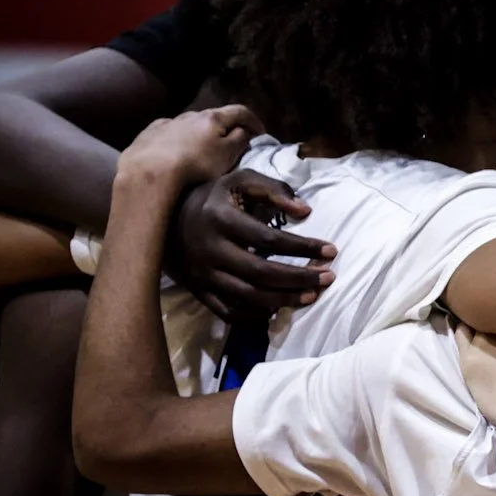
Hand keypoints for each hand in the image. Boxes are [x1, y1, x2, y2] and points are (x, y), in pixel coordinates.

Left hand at [119, 106, 263, 189]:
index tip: (261, 133)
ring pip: (188, 124)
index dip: (254, 121)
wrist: (148, 172)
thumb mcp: (227, 155)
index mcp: (212, 117)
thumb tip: (244, 130)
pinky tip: (172, 150)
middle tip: (231, 142)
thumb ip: (240, 140)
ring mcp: (166, 123)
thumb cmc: (196, 164)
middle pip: (213, 117)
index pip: (240, 111)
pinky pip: (167, 133)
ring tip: (200, 149)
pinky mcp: (147, 134)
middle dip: (224, 127)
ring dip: (199, 133)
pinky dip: (176, 139)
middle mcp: (189, 114)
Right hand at [169, 170, 336, 321]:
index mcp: (220, 219)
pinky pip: (228, 311)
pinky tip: (278, 309)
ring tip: (312, 296)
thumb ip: (274, 190)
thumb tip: (306, 212)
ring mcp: (201, 274)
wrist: (163, 215)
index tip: (331, 250)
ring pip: (247, 296)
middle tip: (328, 278)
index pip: (269, 239)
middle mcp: (209, 249)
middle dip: (299, 278)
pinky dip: (255, 315)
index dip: (302, 247)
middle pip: (261, 273)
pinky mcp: (196, 290)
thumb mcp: (240, 180)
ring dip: (283, 300)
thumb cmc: (214, 196)